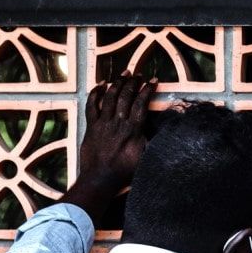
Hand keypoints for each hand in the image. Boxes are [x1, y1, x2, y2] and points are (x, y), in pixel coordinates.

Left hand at [78, 72, 155, 189]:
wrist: (100, 179)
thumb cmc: (124, 172)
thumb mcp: (144, 156)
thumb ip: (149, 140)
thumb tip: (159, 130)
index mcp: (133, 129)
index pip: (142, 103)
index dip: (148, 90)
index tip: (153, 80)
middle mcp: (118, 123)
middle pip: (126, 96)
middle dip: (133, 82)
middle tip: (138, 74)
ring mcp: (103, 123)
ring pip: (110, 97)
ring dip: (118, 83)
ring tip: (124, 74)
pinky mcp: (91, 126)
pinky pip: (91, 105)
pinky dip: (95, 93)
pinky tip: (100, 84)